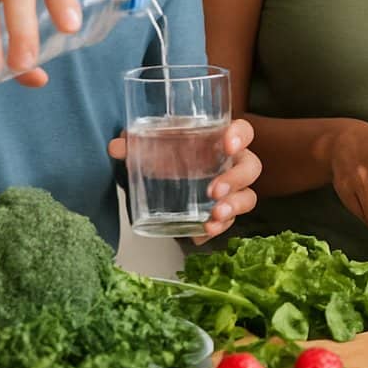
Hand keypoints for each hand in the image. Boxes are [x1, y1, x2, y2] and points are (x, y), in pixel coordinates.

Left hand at [108, 119, 261, 242]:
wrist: (166, 171)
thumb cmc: (170, 151)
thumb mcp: (153, 144)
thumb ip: (136, 142)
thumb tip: (117, 146)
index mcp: (220, 139)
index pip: (243, 131)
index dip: (240, 136)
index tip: (228, 144)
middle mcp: (232, 163)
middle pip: (250, 168)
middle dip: (235, 180)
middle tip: (214, 191)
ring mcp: (231, 189)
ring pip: (248, 197)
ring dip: (233, 208)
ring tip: (213, 219)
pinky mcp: (222, 211)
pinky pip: (229, 222)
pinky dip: (216, 231)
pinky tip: (200, 236)